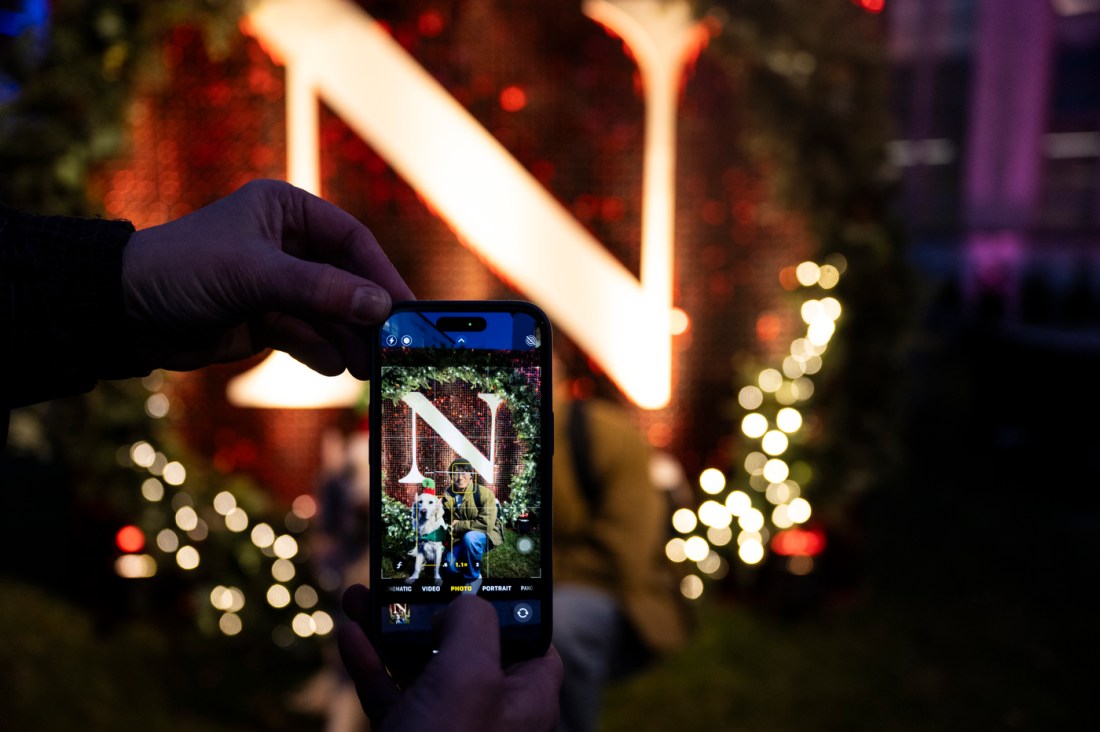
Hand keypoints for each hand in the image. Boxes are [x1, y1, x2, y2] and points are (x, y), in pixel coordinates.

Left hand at [121, 179, 413, 377]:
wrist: (124, 313)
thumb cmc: (183, 270)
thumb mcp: (254, 275)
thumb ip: (320, 290)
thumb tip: (380, 306)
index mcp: (286, 211)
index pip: (350, 240)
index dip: (380, 273)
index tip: (406, 307)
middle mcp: (287, 244)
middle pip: (346, 279)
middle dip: (366, 313)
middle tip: (394, 344)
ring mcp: (278, 284)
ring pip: (329, 313)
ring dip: (349, 338)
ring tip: (369, 366)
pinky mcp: (265, 319)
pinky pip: (307, 335)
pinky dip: (322, 350)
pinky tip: (336, 365)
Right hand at [337, 584, 561, 731]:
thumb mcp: (469, 675)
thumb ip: (474, 624)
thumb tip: (462, 604)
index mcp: (525, 698)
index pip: (529, 636)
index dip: (506, 602)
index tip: (476, 572)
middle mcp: (490, 712)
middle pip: (464, 643)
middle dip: (430, 606)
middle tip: (406, 576)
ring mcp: (446, 727)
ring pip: (420, 664)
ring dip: (391, 627)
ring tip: (363, 595)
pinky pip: (390, 693)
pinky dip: (369, 663)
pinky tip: (350, 635)